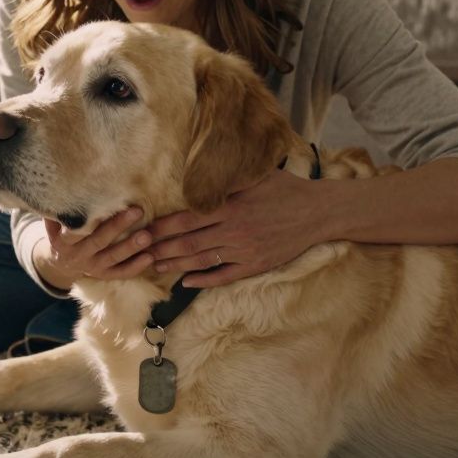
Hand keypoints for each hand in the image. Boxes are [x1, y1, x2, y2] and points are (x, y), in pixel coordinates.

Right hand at [33, 207, 152, 289]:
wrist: (59, 263)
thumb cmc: (61, 232)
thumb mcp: (55, 223)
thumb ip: (61, 210)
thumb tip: (65, 186)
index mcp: (62, 241)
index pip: (76, 230)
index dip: (90, 219)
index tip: (106, 203)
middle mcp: (77, 255)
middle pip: (99, 241)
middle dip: (118, 226)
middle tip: (138, 211)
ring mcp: (91, 267)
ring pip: (112, 257)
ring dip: (130, 247)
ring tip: (147, 236)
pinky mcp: (104, 275)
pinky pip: (120, 272)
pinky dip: (135, 267)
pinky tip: (149, 257)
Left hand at [145, 169, 331, 287]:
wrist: (318, 212)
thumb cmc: (285, 189)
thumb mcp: (254, 176)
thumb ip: (226, 179)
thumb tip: (198, 174)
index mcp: (230, 207)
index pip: (186, 219)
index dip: (162, 227)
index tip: (143, 230)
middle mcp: (234, 231)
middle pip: (188, 243)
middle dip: (161, 248)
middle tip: (139, 252)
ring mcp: (245, 251)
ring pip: (202, 261)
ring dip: (176, 265)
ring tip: (156, 267)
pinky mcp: (255, 265)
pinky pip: (225, 276)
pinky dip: (204, 281)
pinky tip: (187, 283)